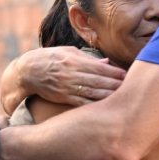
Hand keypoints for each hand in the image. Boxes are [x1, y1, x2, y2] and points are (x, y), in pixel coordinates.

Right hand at [4, 47, 126, 107]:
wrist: (27, 72)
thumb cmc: (50, 58)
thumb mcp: (67, 51)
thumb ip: (87, 58)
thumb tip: (106, 62)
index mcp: (73, 60)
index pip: (98, 67)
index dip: (113, 72)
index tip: (126, 75)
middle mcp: (70, 74)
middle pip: (98, 81)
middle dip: (115, 84)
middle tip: (132, 87)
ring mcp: (66, 87)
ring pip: (92, 93)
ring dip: (109, 96)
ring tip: (123, 97)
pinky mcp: (62, 98)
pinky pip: (81, 103)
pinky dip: (95, 105)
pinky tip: (106, 107)